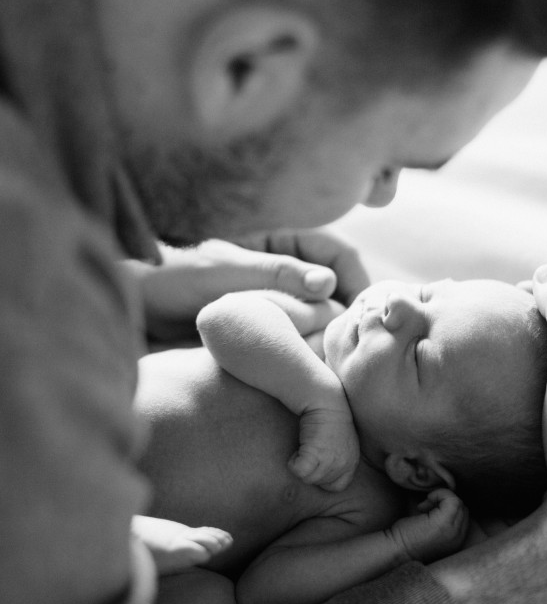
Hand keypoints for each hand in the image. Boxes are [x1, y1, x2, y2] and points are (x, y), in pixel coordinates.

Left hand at [126, 232, 368, 341]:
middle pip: (333, 285)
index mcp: (279, 236)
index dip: (358, 281)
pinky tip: (304, 368)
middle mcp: (281, 263)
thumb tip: (329, 285)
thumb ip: (275, 274)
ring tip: (330, 363)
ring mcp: (271, 293)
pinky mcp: (259, 320)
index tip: (364, 316)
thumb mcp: (223, 269)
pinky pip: (292, 332)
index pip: (337, 252)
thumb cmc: (166, 271)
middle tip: (350, 348)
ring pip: (315, 313)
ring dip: (324, 335)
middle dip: (345, 313)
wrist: (126, 299)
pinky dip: (302, 348)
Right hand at [291, 405, 360, 491]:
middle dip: (310, 470)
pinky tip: (296, 450)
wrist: (325, 400)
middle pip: (319, 483)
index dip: (323, 478)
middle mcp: (345, 464)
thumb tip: (321, 471)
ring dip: (300, 464)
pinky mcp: (316, 454)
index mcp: (352, 462)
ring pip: (308, 478)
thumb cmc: (329, 417)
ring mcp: (331, 460)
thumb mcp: (342, 442)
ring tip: (303, 446)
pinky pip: (299, 471)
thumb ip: (337, 459)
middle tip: (308, 450)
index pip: (337, 486)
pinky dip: (293, 463)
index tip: (316, 463)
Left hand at [390, 489, 468, 561]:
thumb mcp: (432, 532)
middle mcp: (459, 538)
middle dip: (444, 503)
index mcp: (457, 541)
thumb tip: (444, 501)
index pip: (463, 515)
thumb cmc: (408, 539)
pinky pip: (452, 499)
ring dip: (440, 499)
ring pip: (458, 503)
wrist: (396, 551)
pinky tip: (425, 504)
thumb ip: (444, 522)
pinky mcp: (444, 523)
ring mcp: (453, 531)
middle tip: (425, 509)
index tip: (428, 511)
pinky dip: (439, 494)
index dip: (446, 508)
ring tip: (424, 508)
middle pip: (462, 508)